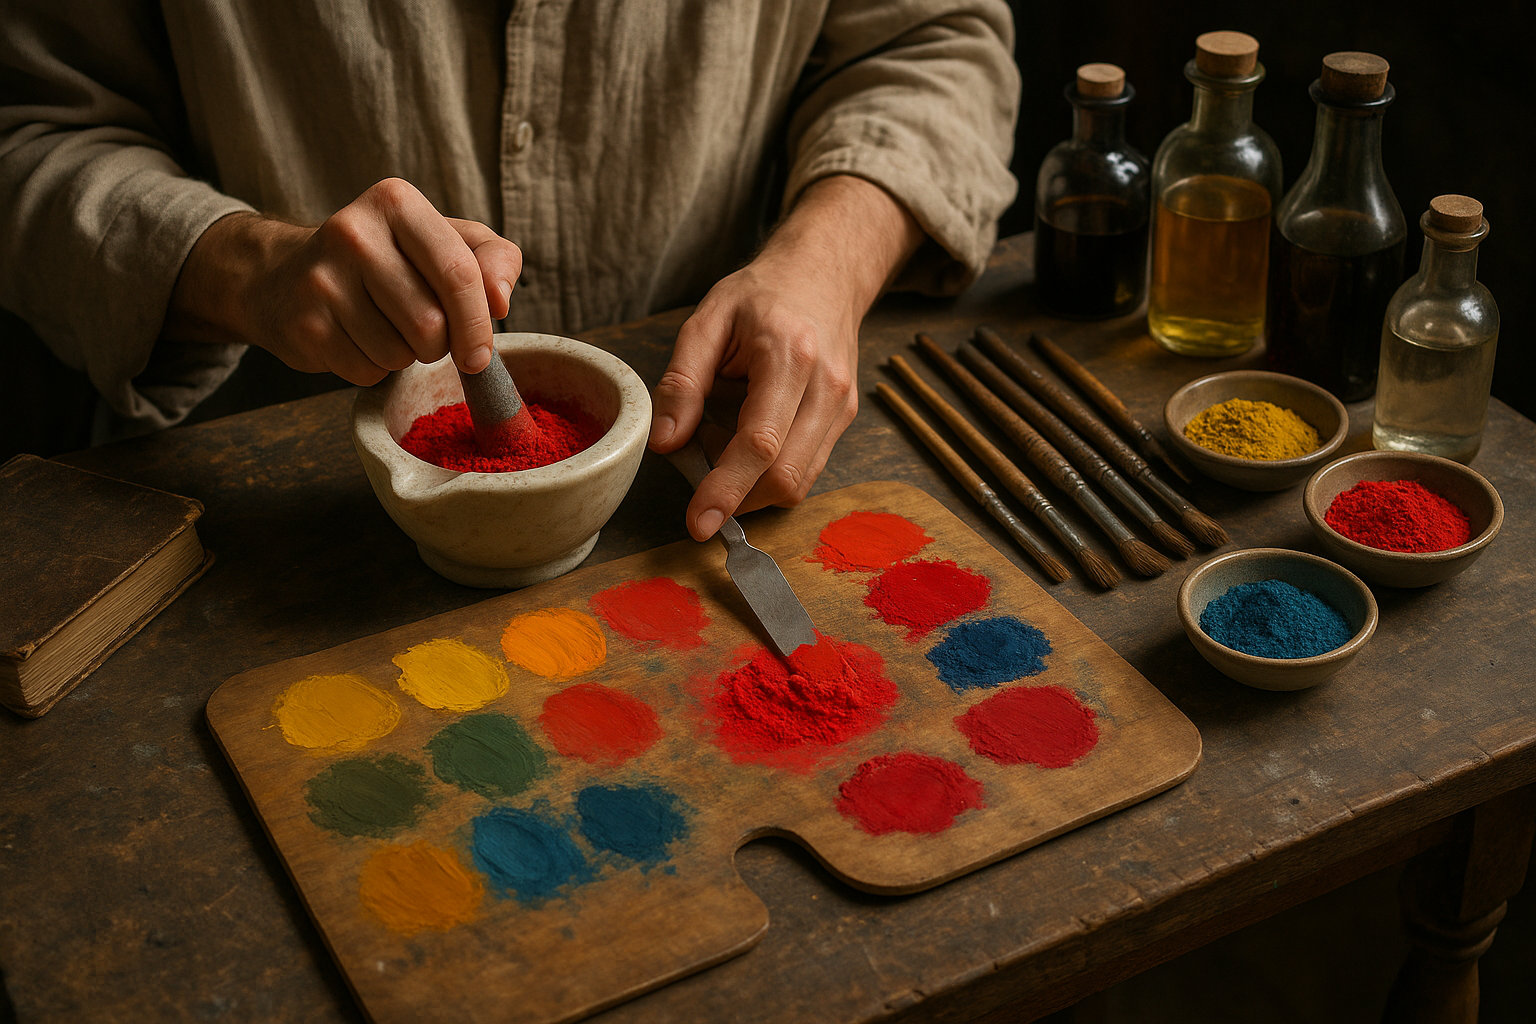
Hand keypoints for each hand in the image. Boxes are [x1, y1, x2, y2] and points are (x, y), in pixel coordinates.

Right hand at [166, 178, 521, 383]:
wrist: (287, 276)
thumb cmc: (389, 260)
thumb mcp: (447, 241)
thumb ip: (493, 259)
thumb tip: (500, 300)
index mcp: (396, 203)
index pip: (458, 273)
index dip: (478, 324)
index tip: (481, 354)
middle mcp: (353, 232)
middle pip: (430, 323)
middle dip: (439, 344)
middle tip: (424, 331)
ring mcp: (322, 279)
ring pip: (398, 353)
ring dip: (405, 356)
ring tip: (386, 328)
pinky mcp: (303, 324)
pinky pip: (366, 371)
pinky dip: (374, 369)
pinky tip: (357, 339)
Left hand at [649, 175, 922, 539]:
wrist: (824, 274)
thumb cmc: (761, 295)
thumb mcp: (707, 322)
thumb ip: (683, 382)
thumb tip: (666, 443)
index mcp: (789, 357)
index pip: (760, 444)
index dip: (726, 489)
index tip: (698, 522)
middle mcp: (825, 389)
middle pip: (786, 476)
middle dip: (737, 496)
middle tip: (700, 465)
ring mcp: (842, 407)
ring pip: (799, 481)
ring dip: (752, 484)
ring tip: (723, 439)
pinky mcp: (844, 419)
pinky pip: (806, 468)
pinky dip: (769, 471)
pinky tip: (748, 437)